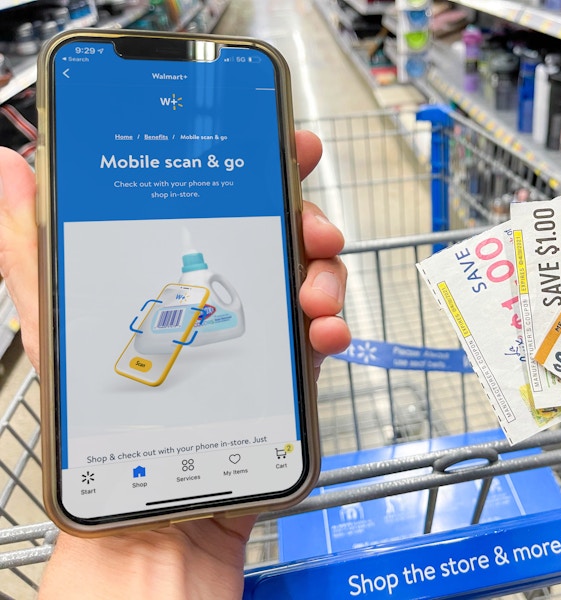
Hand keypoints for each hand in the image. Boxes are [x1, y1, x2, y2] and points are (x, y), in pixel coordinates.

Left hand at [0, 132, 350, 598]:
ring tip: (313, 291)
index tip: (282, 142)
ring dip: (324, 272)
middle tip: (311, 222)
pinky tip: (325, 333)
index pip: (217, 198)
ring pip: (309, 275)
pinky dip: (332, 325)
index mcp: (172, 270)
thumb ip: (35, 248)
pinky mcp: (286, 368)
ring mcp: (257, 329)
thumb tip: (7, 168)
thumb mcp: (59, 324)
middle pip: (277, 230)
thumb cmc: (103, 419)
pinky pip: (321, 332)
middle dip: (304, 214)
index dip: (254, 163)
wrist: (153, 508)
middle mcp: (219, 293)